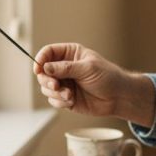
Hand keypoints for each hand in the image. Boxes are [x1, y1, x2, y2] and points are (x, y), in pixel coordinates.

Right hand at [34, 43, 155, 125]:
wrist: (118, 97)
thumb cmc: (107, 77)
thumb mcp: (87, 68)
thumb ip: (65, 68)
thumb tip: (45, 67)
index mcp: (70, 54)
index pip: (48, 52)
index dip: (40, 60)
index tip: (38, 69)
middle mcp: (64, 68)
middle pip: (43, 72)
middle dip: (47, 80)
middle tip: (56, 86)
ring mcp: (64, 83)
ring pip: (46, 87)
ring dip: (55, 93)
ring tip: (69, 95)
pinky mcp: (65, 97)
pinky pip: (53, 100)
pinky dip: (60, 102)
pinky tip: (72, 101)